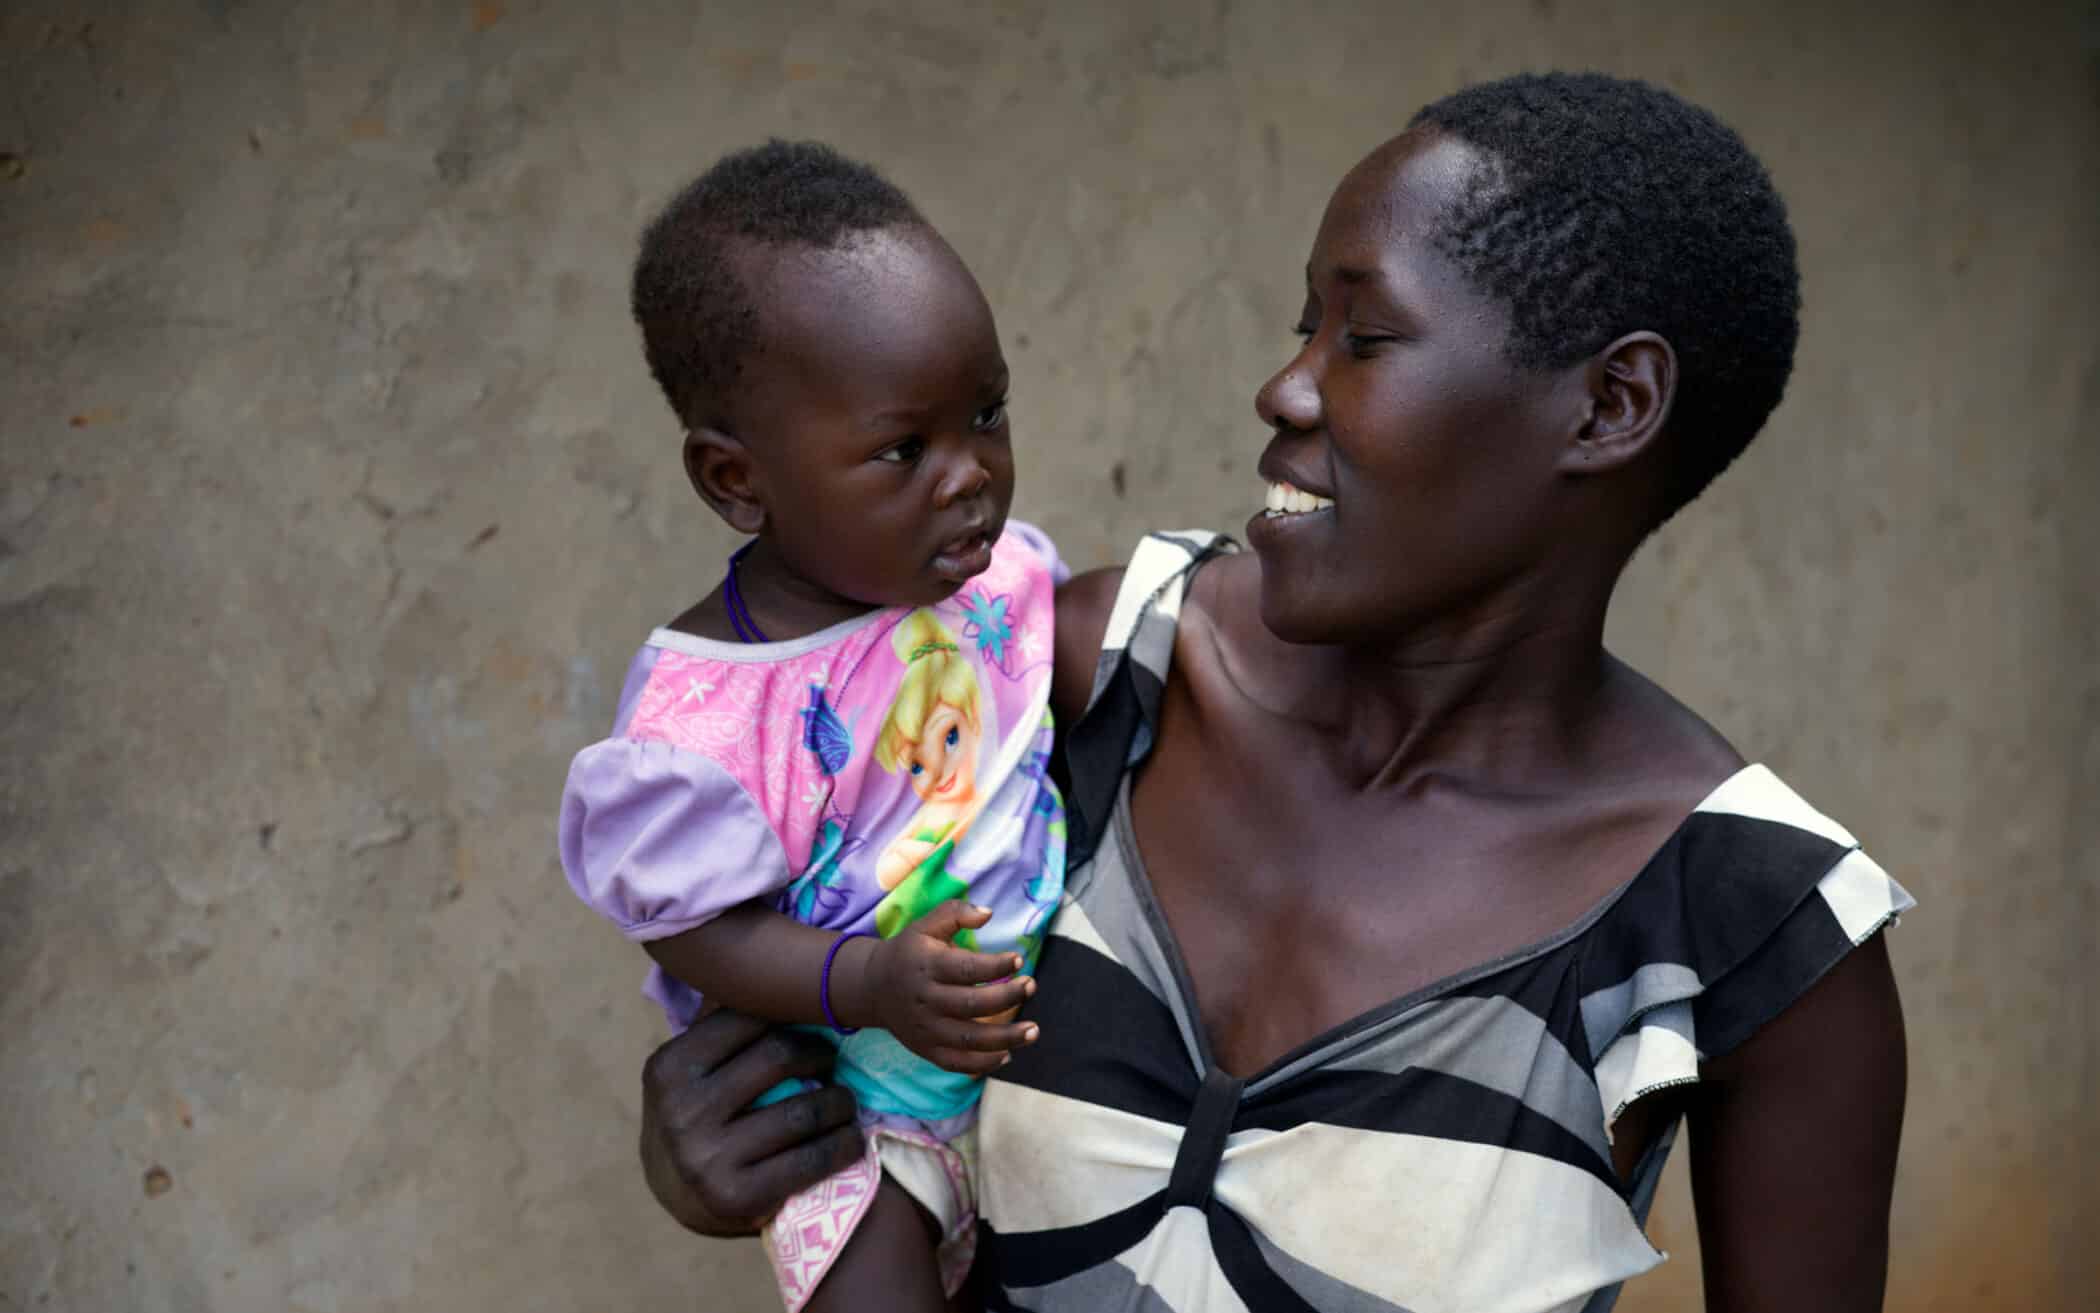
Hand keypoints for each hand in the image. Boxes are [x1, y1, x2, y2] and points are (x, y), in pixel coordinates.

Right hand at [637, 1008, 865, 1235]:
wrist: (675, 1194)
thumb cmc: (698, 1111)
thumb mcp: (692, 1067)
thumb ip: (722, 1025)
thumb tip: (774, 966)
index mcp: (669, 1067)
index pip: (747, 1019)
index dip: (790, 1017)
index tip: (811, 1025)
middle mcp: (681, 1111)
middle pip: (779, 1056)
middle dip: (819, 1055)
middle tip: (831, 1062)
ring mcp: (706, 1158)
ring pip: (803, 1110)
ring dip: (840, 1101)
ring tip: (845, 1100)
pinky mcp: (736, 1197)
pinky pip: (811, 1159)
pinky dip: (843, 1143)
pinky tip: (850, 1137)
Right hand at [851, 901, 1039, 1075]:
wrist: (872, 986)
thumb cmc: (909, 951)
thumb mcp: (926, 925)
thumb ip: (956, 913)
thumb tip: (988, 913)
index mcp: (927, 966)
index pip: (966, 969)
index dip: (995, 966)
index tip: (1019, 961)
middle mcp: (926, 1000)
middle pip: (972, 1005)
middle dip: (1007, 998)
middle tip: (1031, 986)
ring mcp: (926, 1029)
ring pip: (969, 1040)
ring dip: (1005, 1038)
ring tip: (1033, 1031)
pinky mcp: (926, 1049)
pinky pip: (958, 1063)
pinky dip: (984, 1064)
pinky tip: (1008, 1054)